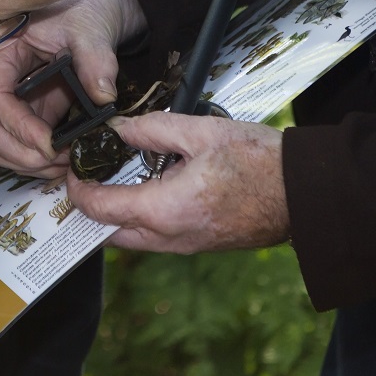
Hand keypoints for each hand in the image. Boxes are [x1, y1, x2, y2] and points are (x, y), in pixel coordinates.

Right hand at [0, 0, 146, 177]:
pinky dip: (38, 160)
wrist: (95, 4)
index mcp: (3, 55)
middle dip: (19, 152)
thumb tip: (103, 97)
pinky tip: (66, 159)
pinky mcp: (33, 111)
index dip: (18, 127)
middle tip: (59, 160)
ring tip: (65, 163)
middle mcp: (1, 80)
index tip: (50, 145)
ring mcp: (16, 99)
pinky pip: (20, 145)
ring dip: (26, 162)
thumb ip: (95, 60)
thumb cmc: (84, 5)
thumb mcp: (90, 27)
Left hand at [68, 111, 288, 252]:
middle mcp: (170, 238)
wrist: (304, 192)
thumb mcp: (200, 131)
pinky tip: (146, 189)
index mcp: (165, 209)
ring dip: (116, 216)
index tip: (71, 169)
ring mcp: (186, 247)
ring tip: (113, 179)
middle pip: (109, 234)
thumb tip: (117, 129)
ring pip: (132, 240)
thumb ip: (151, 129)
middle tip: (85, 177)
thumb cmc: (259, 160)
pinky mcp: (199, 246)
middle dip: (91, 209)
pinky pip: (156, 239)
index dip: (77, 190)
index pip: (100, 209)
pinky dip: (140, 220)